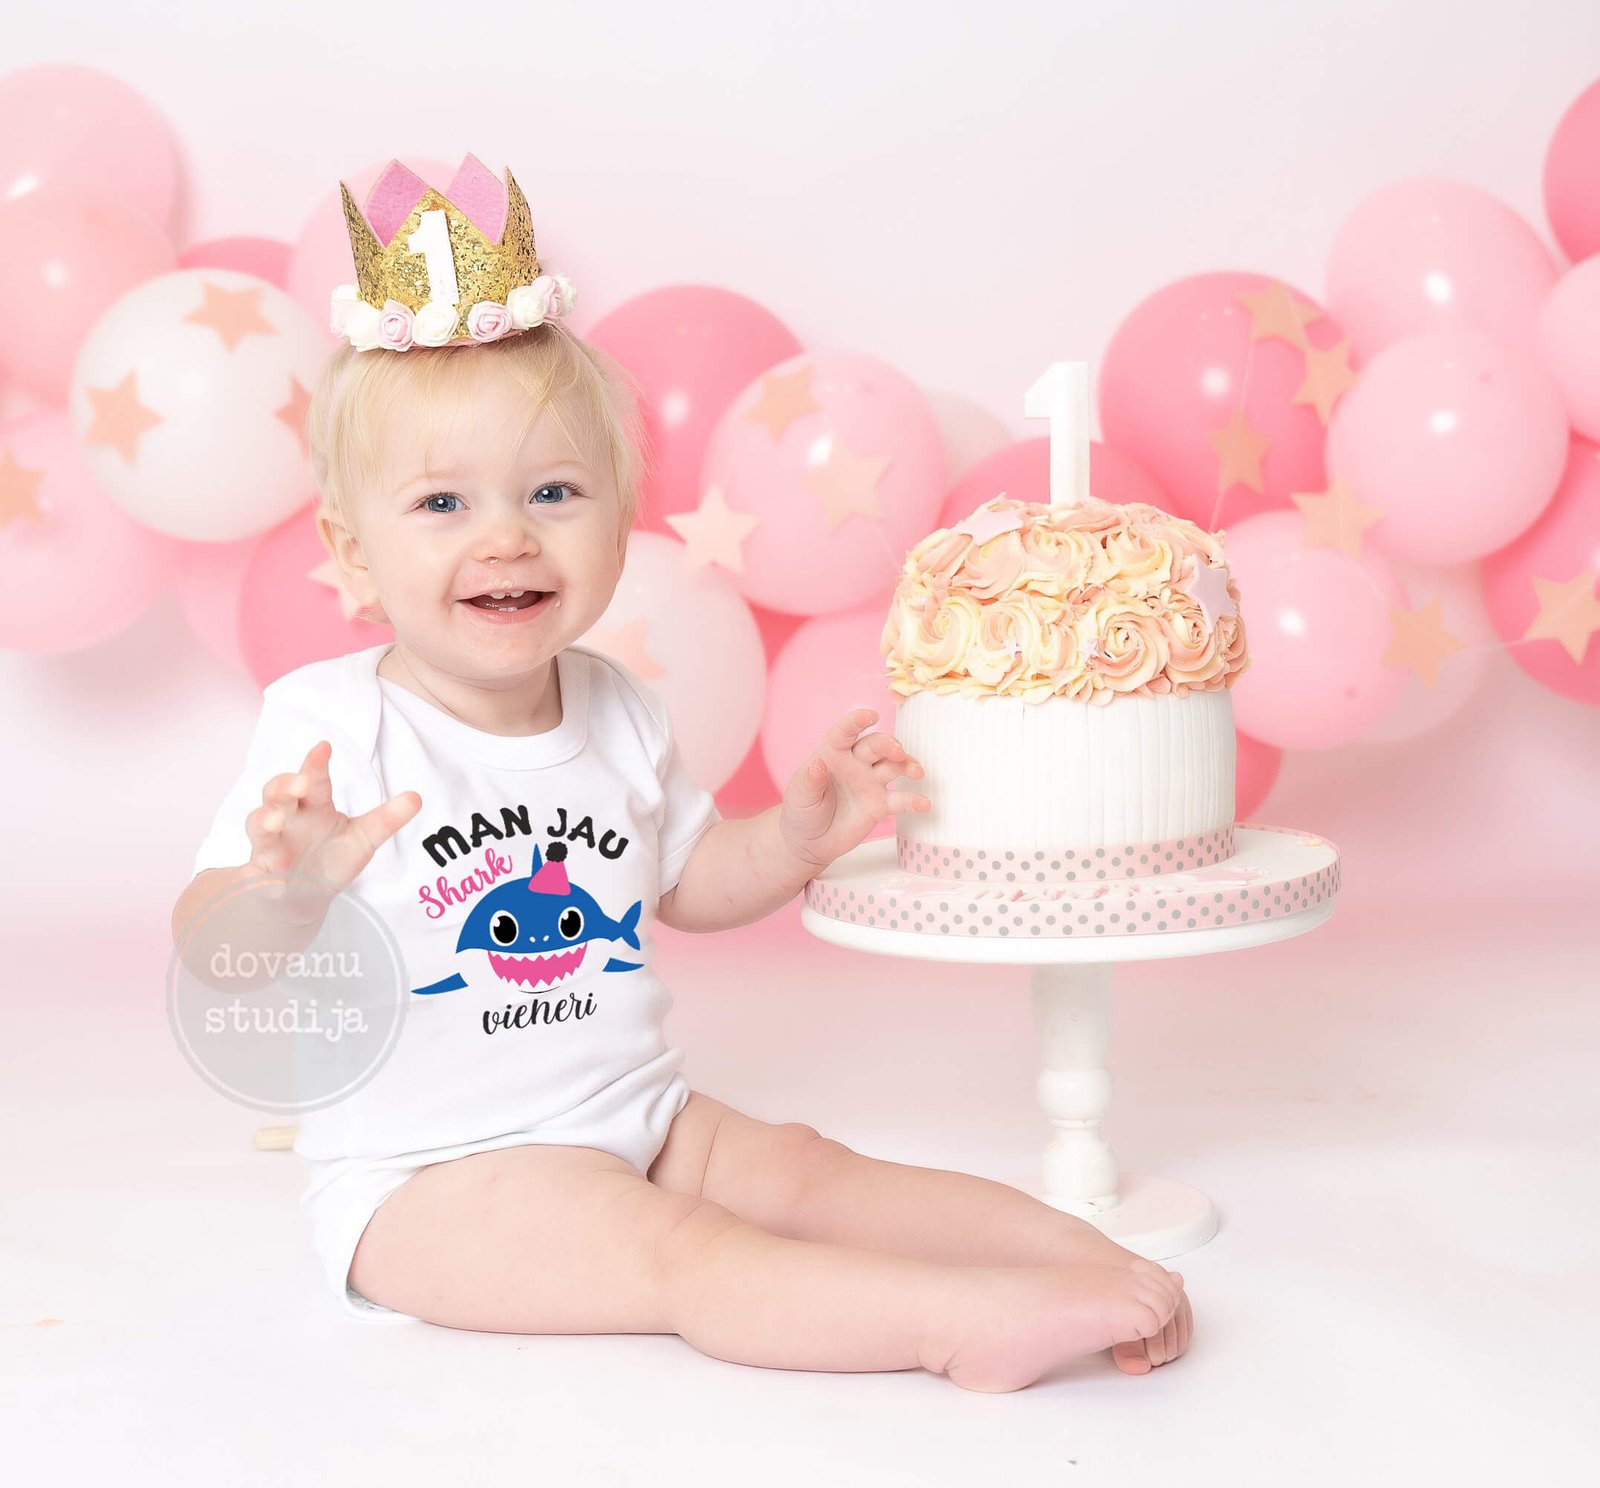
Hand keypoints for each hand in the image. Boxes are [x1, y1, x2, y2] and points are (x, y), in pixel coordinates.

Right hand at [246, 740, 421, 922]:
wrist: (305, 896)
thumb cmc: (330, 858)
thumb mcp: (363, 838)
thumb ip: (387, 819)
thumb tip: (417, 797)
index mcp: (314, 806)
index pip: (313, 780)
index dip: (315, 763)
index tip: (324, 747)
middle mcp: (289, 819)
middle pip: (278, 793)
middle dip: (285, 785)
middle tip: (301, 783)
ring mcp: (272, 844)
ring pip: (259, 824)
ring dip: (264, 820)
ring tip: (276, 821)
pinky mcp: (264, 872)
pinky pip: (257, 870)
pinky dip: (262, 874)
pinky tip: (273, 879)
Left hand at [779, 709, 928, 875]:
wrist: (810, 841)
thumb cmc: (801, 812)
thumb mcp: (799, 797)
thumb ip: (809, 781)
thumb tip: (817, 764)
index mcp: (833, 754)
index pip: (845, 732)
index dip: (857, 721)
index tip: (871, 716)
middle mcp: (856, 764)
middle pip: (877, 745)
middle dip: (890, 745)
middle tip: (897, 753)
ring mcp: (871, 783)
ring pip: (894, 766)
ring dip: (908, 765)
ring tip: (916, 773)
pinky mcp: (881, 804)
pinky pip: (901, 799)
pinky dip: (914, 800)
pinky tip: (924, 804)